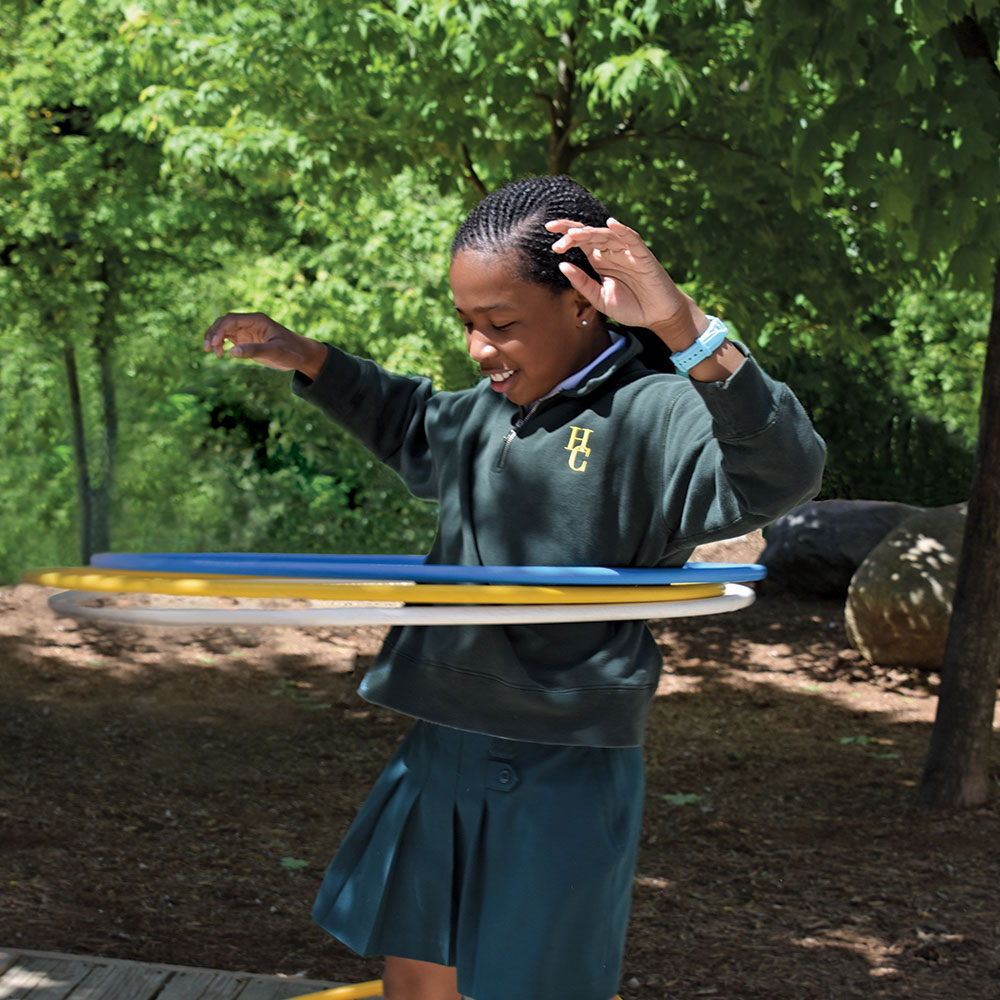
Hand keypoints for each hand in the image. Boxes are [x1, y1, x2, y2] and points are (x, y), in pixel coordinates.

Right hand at [203, 312, 327, 378]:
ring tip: (212, 353)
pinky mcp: (246, 340)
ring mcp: (247, 331)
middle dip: (213, 333)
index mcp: (256, 320)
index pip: (231, 320)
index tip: (215, 344)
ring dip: (214, 338)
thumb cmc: (291, 351)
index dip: (220, 330)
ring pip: (223, 330)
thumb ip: (253, 351)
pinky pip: (228, 338)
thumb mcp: (274, 352)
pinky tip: (219, 354)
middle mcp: (249, 323)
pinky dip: (220, 344)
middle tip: (208, 349)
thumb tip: (231, 352)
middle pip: (224, 323)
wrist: (301, 355)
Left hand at [546, 218, 705, 347]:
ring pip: (606, 235)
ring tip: (573, 235)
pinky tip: (611, 224)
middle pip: (590, 234)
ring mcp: (627, 252)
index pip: (580, 240)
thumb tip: (563, 266)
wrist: (656, 316)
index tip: (549, 230)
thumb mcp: (599, 298)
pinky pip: (632, 239)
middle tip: (556, 240)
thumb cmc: (630, 307)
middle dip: (572, 234)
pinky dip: (622, 230)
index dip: (565, 232)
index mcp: (599, 260)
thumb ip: (582, 283)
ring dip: (589, 233)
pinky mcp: (642, 255)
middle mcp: (611, 252)